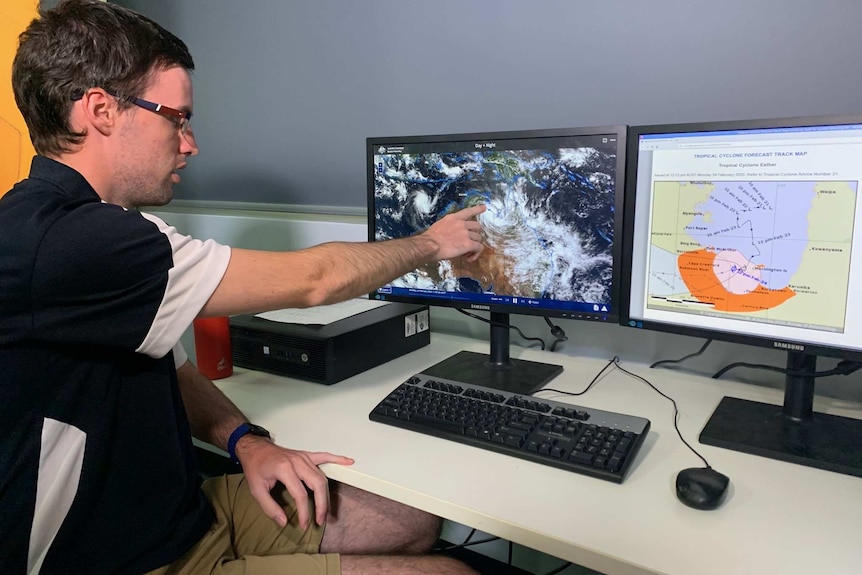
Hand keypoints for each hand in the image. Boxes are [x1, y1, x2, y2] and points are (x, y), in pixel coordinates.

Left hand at [234, 436, 353, 529]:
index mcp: (285, 469)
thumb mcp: (256, 489)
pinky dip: (337, 459)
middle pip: (317, 484)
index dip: (304, 512)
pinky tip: (349, 462)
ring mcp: (303, 457)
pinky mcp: (306, 455)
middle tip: (320, 520)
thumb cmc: (255, 468)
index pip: (300, 494)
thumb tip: (284, 521)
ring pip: (322, 476)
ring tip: (326, 511)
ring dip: (326, 494)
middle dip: (321, 504)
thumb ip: (269, 507)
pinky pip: (325, 456)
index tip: (304, 524)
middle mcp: (297, 462)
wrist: (255, 449)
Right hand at [422, 204, 486, 261]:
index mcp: (453, 218)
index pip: (468, 211)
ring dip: (474, 245)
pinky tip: (469, 258)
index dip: (477, 209)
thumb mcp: (439, 226)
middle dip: (475, 234)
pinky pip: (479, 248)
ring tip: (466, 253)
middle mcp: (462, 224)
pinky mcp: (468, 244)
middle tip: (468, 242)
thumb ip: (449, 227)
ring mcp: (466, 233)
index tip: (484, 207)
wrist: (429, 245)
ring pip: (478, 238)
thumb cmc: (430, 238)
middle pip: (477, 226)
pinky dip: (475, 254)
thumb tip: (452, 235)